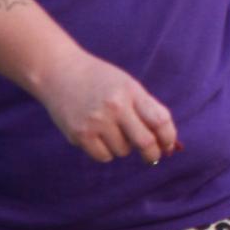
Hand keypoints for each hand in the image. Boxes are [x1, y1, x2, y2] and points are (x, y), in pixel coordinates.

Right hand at [41, 46, 177, 164]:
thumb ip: (147, 108)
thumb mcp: (127, 85)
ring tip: (111, 130)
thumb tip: (167, 142)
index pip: (160, 120)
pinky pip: (103, 156)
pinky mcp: (79, 134)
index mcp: (131, 91)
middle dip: (152, 154)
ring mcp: (96, 121)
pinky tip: (98, 136)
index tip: (168, 146)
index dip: (169, 138)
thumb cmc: (100, 80)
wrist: (60, 72)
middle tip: (152, 157)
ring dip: (123, 147)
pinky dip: (106, 152)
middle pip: (145, 142)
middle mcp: (115, 107)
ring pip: (123, 151)